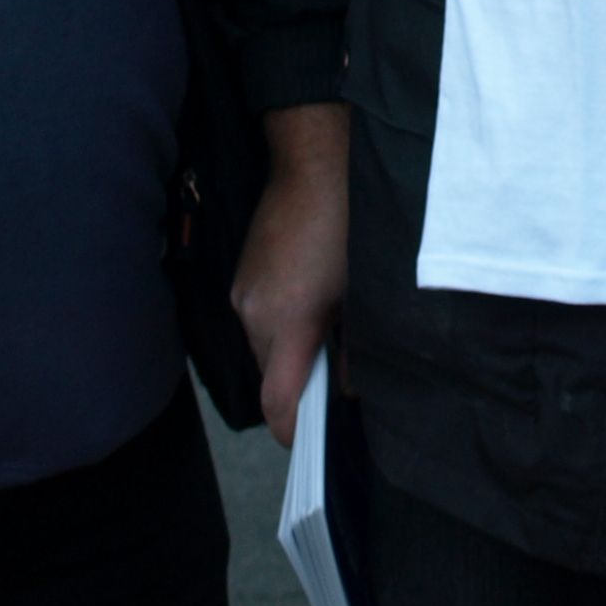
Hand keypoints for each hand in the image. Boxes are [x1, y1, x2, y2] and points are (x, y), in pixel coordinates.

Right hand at [236, 103, 349, 443]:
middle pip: (269, 379)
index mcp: (287, 321)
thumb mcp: (365, 294)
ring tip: (330, 334)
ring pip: (264, 351)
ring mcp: (241, 295)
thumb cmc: (348, 224)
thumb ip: (358, 352)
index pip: (277, 403)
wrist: (313, 162)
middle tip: (337, 386)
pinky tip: (313, 305)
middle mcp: (254, 314)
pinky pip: (258, 324)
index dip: (295, 432)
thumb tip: (350, 391)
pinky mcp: (240, 279)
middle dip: (299, 390)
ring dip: (292, 355)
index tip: (313, 443)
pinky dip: (282, 329)